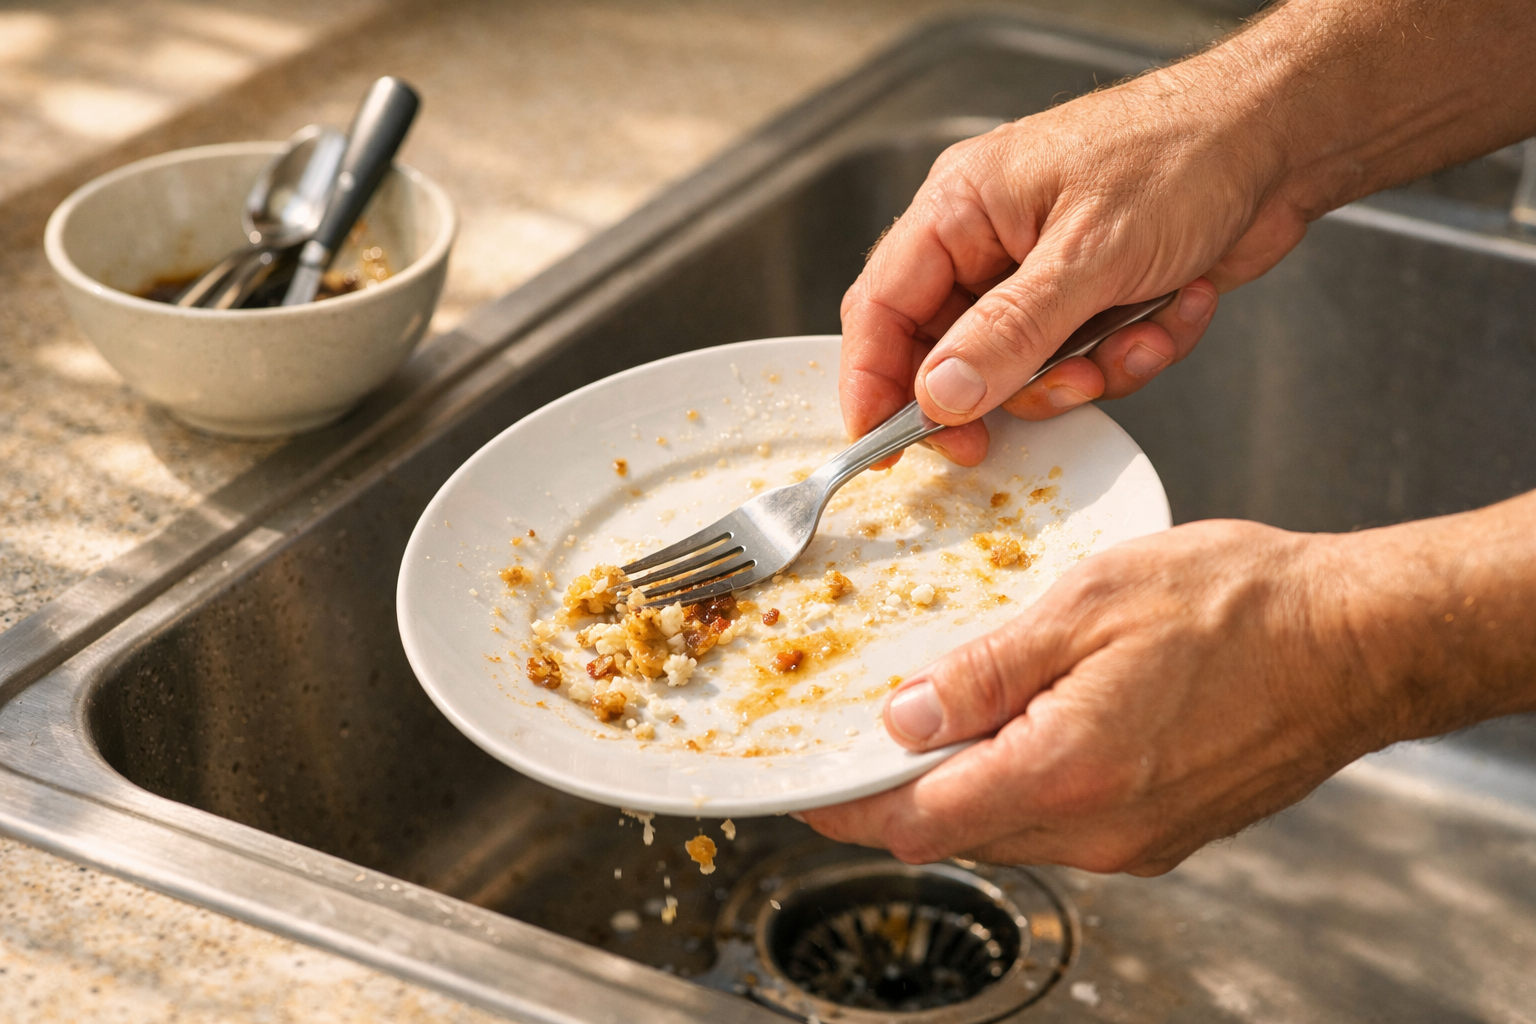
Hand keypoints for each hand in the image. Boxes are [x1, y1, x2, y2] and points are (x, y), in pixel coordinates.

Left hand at [801, 521, 1388, 874]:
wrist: (1360, 639)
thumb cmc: (1242, 606)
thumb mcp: (1088, 605)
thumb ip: (985, 669)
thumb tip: (905, 716)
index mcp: (1066, 774)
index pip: (918, 821)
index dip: (851, 807)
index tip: (811, 791)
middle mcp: (1099, 830)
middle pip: (959, 833)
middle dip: (904, 792)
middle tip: (875, 734)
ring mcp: (1138, 841)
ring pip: (1011, 831)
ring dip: (968, 785)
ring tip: (956, 713)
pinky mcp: (1167, 833)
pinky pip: (1065, 824)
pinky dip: (1026, 784)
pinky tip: (1034, 724)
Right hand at [838, 70, 1303, 465]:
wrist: (1283, 141)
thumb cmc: (1183, 155)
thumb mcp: (1089, 255)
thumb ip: (1008, 333)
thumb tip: (940, 394)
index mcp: (961, 208)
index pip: (882, 307)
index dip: (874, 382)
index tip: (884, 447)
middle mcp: (990, 242)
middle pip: (948, 350)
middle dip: (1002, 390)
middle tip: (1026, 418)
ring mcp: (1041, 275)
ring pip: (1023, 369)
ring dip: (1082, 373)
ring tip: (1131, 340)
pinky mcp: (1092, 300)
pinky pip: (1083, 361)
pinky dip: (1131, 354)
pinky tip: (1174, 310)